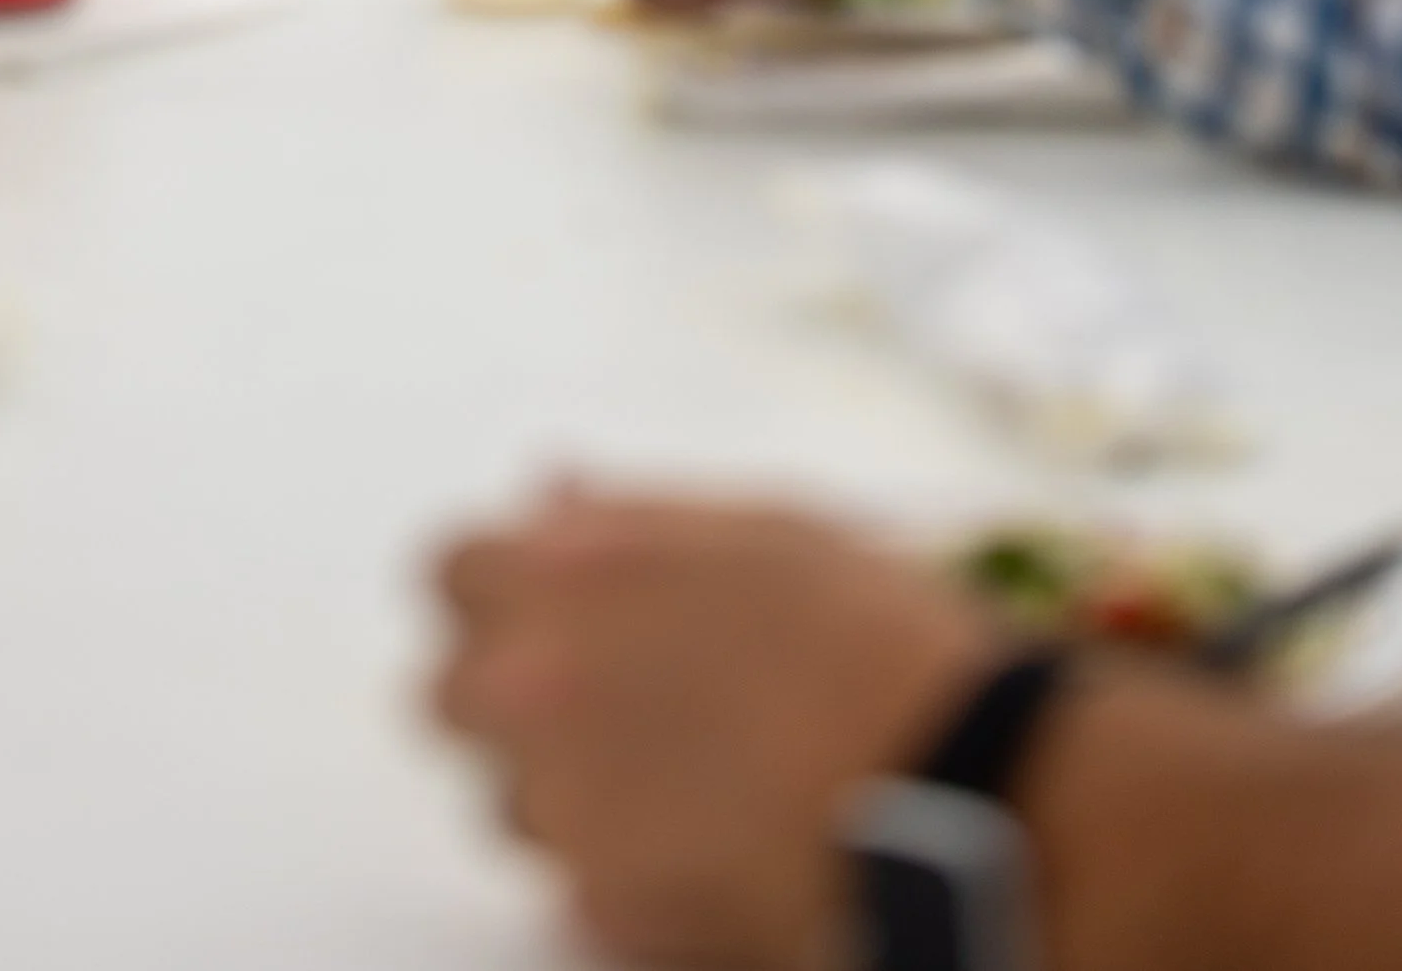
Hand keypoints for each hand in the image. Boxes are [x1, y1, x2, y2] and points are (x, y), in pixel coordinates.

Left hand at [432, 490, 997, 967]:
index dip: (497, 592)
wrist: (955, 784)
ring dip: (566, 793)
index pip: (449, 571)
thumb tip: (553, 493)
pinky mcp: (602, 907)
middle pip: (446, 696)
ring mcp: (561, 802)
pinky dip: (624, 878)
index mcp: (567, 570)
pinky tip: (712, 853)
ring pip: (507, 803)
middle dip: (505, 698)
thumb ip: (630, 519)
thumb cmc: (873, 640)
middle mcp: (536, 682)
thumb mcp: (756, 531)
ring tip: (684, 789)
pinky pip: (576, 891)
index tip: (541, 609)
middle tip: (600, 706)